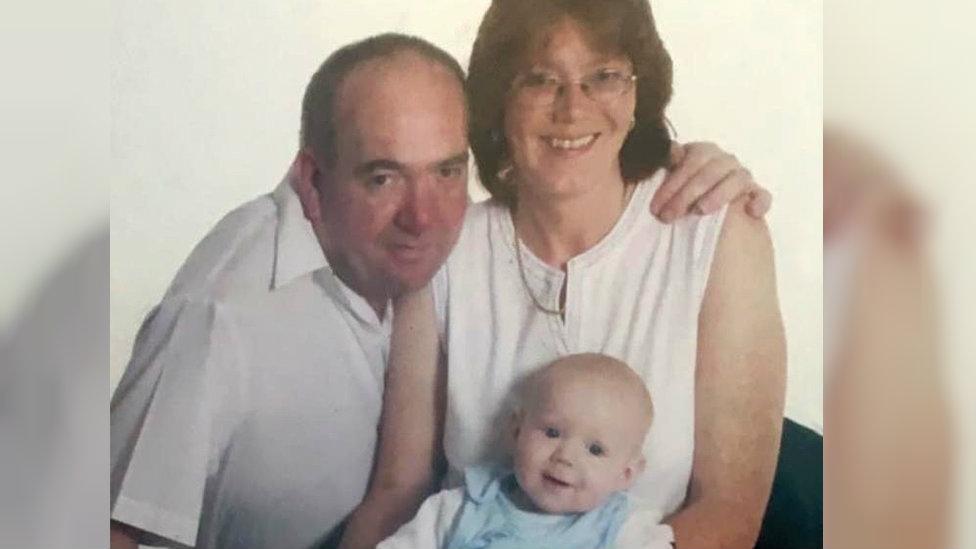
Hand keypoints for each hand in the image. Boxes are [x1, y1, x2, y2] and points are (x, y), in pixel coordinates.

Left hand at [650, 141, 771, 222]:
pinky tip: (750, 212)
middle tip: (668, 217)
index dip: (673, 183)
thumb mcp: (670, 182)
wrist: (701, 215)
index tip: (656, 207)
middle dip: (687, 194)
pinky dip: (759, 201)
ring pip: (737, 178)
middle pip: (711, 170)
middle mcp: (724, 161)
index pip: (691, 160)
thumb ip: (669, 165)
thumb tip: (671, 148)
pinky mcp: (756, 195)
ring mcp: (741, 176)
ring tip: (701, 211)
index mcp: (702, 153)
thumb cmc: (681, 196)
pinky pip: (762, 195)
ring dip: (719, 194)